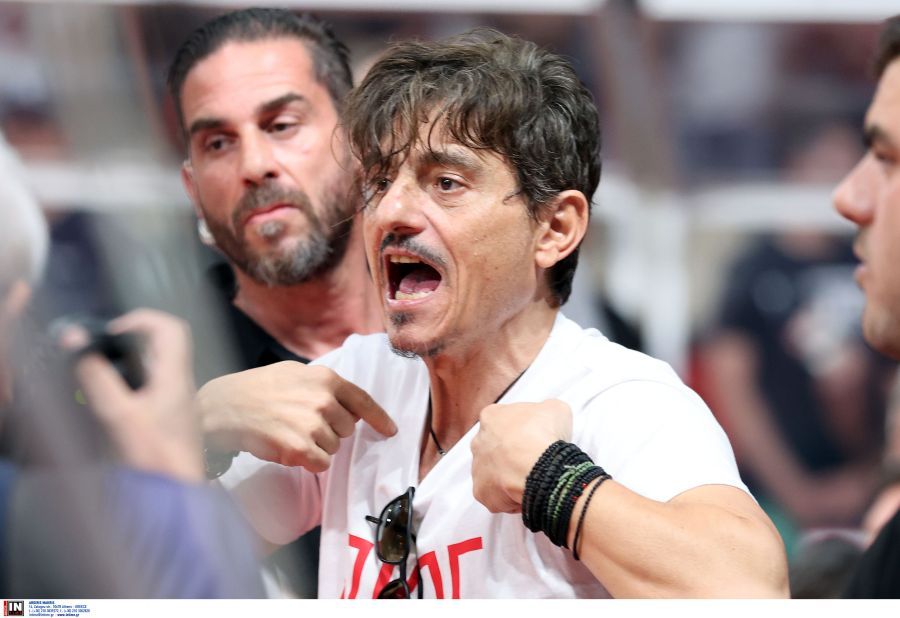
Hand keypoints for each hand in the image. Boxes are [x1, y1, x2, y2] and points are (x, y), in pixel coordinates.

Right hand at [65, 309, 202, 482]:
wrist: (177, 493)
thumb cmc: (154, 456)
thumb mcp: (118, 415)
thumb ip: (97, 378)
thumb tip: (77, 343)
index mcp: (176, 376)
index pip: (171, 328)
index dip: (142, 319)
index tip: (111, 334)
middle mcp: (182, 384)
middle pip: (162, 345)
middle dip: (129, 342)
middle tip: (99, 354)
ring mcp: (179, 402)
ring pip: (156, 367)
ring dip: (129, 365)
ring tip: (101, 377)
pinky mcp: (171, 418)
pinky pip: (153, 388)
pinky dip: (132, 386)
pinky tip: (112, 403)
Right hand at [197, 362, 396, 471]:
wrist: (222, 407)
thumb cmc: (256, 389)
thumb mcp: (294, 373)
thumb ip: (322, 386)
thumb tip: (346, 403)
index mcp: (326, 379)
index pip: (363, 401)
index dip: (379, 418)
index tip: (390, 430)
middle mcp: (323, 400)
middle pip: (347, 429)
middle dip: (330, 431)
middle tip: (301, 423)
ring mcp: (313, 424)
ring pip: (333, 447)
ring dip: (316, 446)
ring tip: (288, 432)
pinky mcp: (300, 448)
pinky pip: (321, 464)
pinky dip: (308, 461)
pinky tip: (287, 448)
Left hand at [471, 399, 571, 513]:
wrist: (537, 467)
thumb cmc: (544, 435)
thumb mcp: (556, 409)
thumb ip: (547, 411)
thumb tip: (548, 420)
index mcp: (492, 416)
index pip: (503, 421)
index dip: (522, 431)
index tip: (535, 438)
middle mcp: (478, 441)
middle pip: (494, 448)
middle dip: (511, 455)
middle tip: (532, 461)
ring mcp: (477, 468)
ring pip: (492, 473)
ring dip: (508, 477)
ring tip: (530, 480)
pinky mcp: (481, 492)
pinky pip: (495, 497)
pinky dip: (509, 499)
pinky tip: (525, 494)